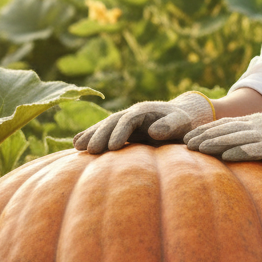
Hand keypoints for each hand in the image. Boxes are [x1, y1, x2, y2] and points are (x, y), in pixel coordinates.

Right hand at [73, 92, 214, 153]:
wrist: (183, 115)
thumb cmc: (185, 122)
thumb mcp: (182, 123)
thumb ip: (170, 126)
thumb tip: (154, 131)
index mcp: (145, 111)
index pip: (129, 120)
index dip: (120, 132)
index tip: (113, 147)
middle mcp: (132, 113)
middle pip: (113, 122)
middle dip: (101, 135)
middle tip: (90, 151)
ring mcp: (125, 120)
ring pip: (105, 125)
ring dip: (91, 135)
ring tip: (76, 147)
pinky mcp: (123, 129)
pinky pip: (105, 131)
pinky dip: (91, 136)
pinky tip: (77, 145)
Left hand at [183, 113, 261, 172]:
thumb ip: (247, 138)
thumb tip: (226, 147)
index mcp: (253, 121)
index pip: (223, 124)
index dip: (204, 130)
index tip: (187, 137)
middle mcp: (257, 125)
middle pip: (226, 129)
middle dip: (205, 136)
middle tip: (186, 143)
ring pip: (236, 138)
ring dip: (216, 143)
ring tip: (199, 149)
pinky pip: (255, 150)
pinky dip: (239, 153)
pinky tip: (226, 157)